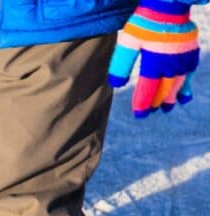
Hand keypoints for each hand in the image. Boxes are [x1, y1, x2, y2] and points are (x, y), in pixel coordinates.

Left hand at [108, 0, 200, 117]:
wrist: (169, 3)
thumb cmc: (145, 22)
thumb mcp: (128, 41)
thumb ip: (121, 64)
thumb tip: (116, 85)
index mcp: (154, 62)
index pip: (147, 90)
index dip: (142, 103)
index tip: (138, 114)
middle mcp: (171, 64)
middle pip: (163, 90)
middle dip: (155, 103)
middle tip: (148, 114)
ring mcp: (183, 59)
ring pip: (177, 85)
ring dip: (171, 98)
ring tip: (165, 109)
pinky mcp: (190, 53)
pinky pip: (189, 75)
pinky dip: (185, 87)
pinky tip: (184, 97)